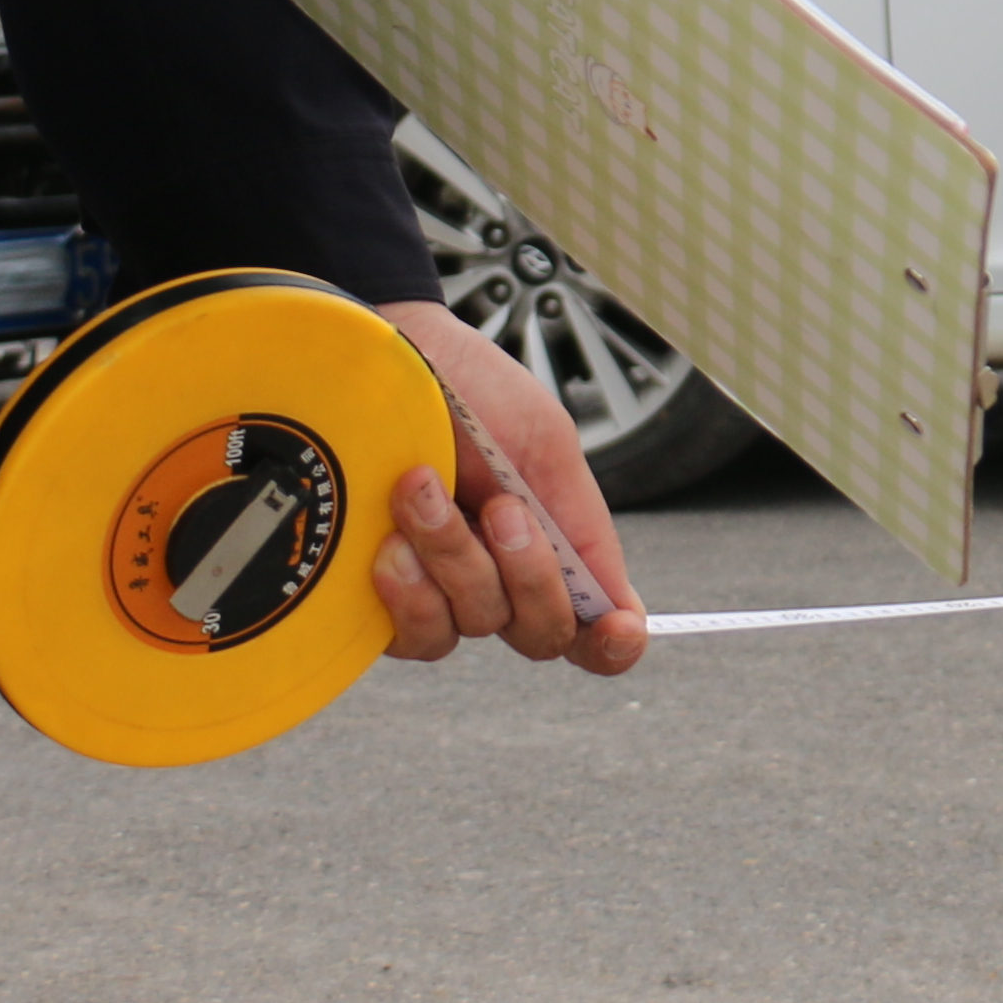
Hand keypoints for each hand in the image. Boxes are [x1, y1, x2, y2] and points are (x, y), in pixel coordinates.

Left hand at [365, 299, 649, 675]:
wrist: (388, 358)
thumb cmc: (469, 391)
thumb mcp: (545, 441)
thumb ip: (584, 524)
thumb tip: (620, 607)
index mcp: (552, 547)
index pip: (593, 625)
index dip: (613, 644)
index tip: (617, 628)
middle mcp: (501, 580)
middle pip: (541, 633)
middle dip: (526, 570)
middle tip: (499, 506)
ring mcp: (442, 592)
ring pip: (473, 624)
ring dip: (454, 557)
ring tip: (421, 491)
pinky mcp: (383, 602)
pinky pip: (415, 635)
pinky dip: (408, 591)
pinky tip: (390, 539)